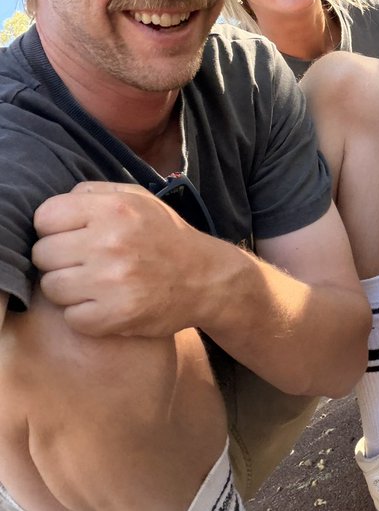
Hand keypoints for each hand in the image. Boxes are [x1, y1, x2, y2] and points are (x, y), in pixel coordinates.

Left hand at [31, 183, 214, 337]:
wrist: (205, 278)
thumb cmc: (164, 236)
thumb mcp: (138, 198)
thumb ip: (95, 193)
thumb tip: (54, 206)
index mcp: (114, 208)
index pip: (45, 216)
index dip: (53, 227)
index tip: (69, 235)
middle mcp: (110, 241)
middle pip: (42, 253)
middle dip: (58, 259)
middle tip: (83, 262)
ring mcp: (112, 281)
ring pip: (50, 287)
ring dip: (67, 288)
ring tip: (93, 283)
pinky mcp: (115, 316)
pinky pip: (70, 317)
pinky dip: (83, 315)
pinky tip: (103, 304)